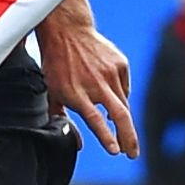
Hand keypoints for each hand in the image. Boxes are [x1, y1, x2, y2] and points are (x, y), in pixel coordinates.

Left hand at [37, 9, 139, 158]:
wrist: (68, 30)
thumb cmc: (57, 63)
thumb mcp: (52, 90)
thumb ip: (61, 116)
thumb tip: (76, 143)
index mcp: (76, 93)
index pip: (95, 119)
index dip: (106, 137)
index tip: (116, 151)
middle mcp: (95, 84)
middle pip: (120, 115)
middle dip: (129, 138)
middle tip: (133, 153)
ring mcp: (110, 73)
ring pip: (124, 104)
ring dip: (125, 122)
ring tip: (125, 134)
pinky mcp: (120, 64)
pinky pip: (124, 88)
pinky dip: (120, 96)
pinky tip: (111, 95)